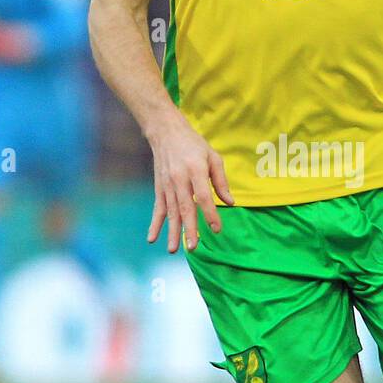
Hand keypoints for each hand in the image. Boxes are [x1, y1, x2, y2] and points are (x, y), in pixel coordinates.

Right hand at [146, 109, 233, 252]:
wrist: (166, 132)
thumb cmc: (193, 145)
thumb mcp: (213, 157)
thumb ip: (220, 180)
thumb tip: (230, 202)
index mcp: (195, 170)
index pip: (204, 196)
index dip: (210, 214)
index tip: (216, 229)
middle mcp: (179, 179)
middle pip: (185, 207)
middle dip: (189, 229)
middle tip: (194, 247)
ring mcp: (167, 185)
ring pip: (171, 212)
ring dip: (172, 232)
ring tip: (174, 250)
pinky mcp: (159, 188)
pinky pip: (158, 209)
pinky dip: (155, 224)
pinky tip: (152, 238)